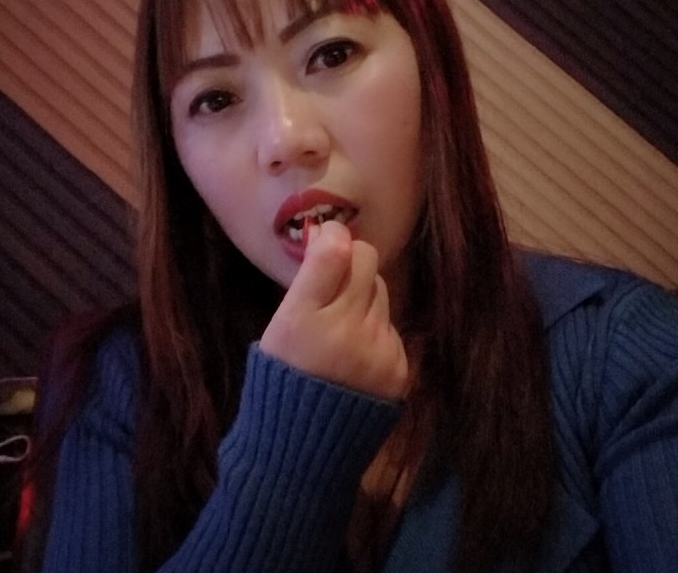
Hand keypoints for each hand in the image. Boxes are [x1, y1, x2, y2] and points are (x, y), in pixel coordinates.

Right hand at [260, 220, 407, 400]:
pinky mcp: (399, 366)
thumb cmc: (285, 375)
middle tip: (335, 285)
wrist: (306, 444)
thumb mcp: (279, 325)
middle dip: (352, 263)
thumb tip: (332, 234)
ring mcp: (377, 348)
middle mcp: (345, 329)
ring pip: (381, 289)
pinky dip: (376, 330)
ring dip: (364, 297)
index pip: (335, 251)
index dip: (333, 236)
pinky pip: (391, 324)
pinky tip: (357, 354)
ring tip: (343, 328)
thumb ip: (308, 279)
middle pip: (366, 261)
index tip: (328, 240)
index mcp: (303, 317)